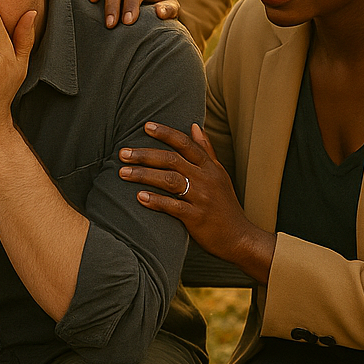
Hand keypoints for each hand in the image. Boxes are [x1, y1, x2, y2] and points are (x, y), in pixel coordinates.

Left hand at [122, 122, 274, 281]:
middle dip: (145, 155)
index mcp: (210, 167)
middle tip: (123, 153)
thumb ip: (206, 151)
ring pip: (170, 180)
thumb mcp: (219, 174)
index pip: (186, 144)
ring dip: (144, 175)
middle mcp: (206, 179)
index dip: (166, 133)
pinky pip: (173, 206)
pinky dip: (156, 201)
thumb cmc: (225, 205)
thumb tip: (195, 126)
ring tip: (123, 173)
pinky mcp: (196, 218)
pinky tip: (139, 197)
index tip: (146, 126)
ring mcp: (201, 198)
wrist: (240, 237)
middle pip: (172, 160)